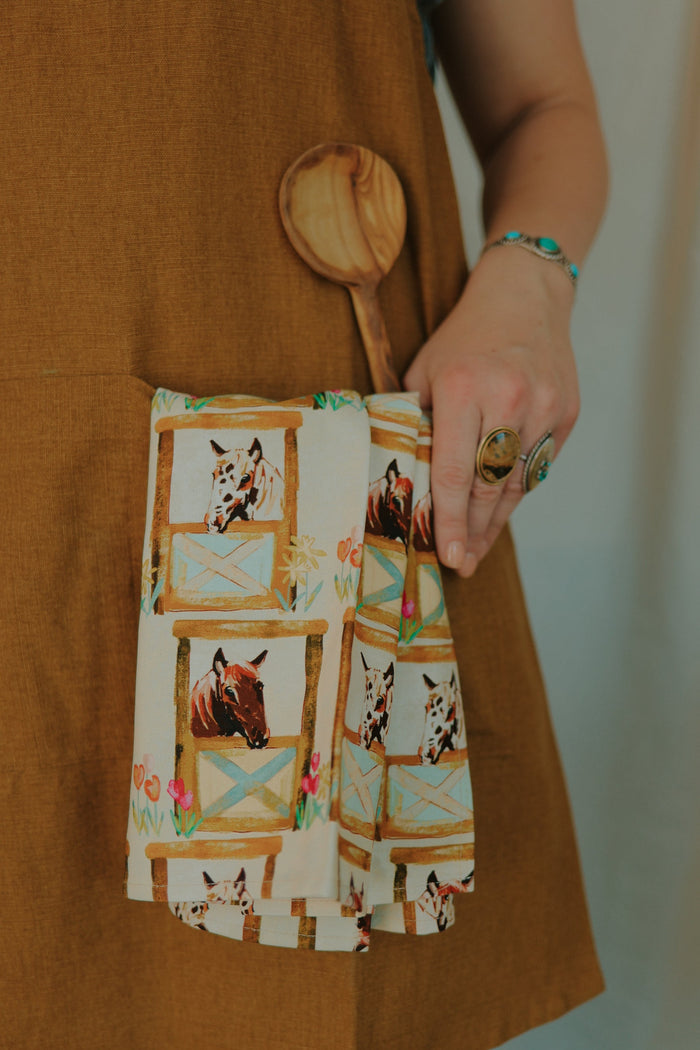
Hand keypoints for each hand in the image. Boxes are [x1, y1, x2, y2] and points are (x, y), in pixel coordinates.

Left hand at [403, 246, 579, 576]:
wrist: (525, 296)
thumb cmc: (464, 338)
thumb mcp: (425, 371)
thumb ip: (416, 422)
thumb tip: (401, 478)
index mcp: (464, 389)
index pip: (456, 471)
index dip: (452, 520)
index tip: (449, 554)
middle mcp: (509, 399)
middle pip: (491, 486)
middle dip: (474, 531)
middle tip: (462, 562)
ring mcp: (544, 407)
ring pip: (519, 483)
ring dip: (497, 521)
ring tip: (478, 547)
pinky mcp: (566, 413)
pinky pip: (538, 465)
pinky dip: (517, 490)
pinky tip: (500, 511)